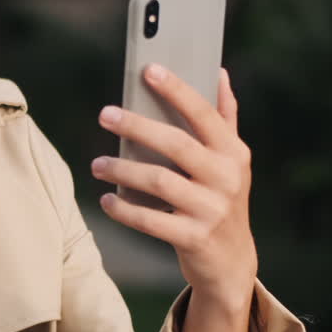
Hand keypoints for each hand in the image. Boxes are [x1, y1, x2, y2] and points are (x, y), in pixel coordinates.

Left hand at [90, 64, 256, 308]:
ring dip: (123, 170)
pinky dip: (124, 210)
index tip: (149, 70)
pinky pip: (151, 220)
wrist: (232, 261)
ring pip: (159, 182)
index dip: (177, 90)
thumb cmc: (222, 199)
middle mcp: (226, 178)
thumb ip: (224, 118)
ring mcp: (212, 210)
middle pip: (176, 144)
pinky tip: (106, 200)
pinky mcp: (194, 238)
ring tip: (97, 163)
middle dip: (137, 126)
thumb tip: (220, 73)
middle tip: (105, 115)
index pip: (204, 114)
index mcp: (233, 153)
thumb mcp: (231, 161)